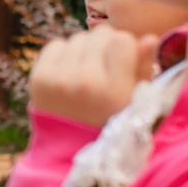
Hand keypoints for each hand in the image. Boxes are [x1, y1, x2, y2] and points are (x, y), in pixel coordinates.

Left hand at [29, 28, 155, 128]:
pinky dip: (64, 54)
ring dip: (85, 51)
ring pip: (78, 38)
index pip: (123, 39)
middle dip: (105, 46)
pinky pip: (56, 45)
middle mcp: (87, 84)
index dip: (126, 47)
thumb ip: (143, 69)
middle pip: (100, 35)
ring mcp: (60, 80)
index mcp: (115, 92)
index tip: (124, 61)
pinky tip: (69, 74)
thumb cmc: (109, 123)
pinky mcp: (39, 79)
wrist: (67, 152)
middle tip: (104, 68)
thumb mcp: (134, 103)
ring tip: (87, 74)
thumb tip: (148, 38)